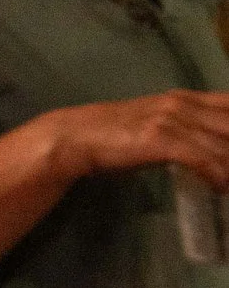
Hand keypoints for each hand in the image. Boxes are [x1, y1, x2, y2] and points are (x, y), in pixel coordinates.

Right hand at [45, 91, 228, 190]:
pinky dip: (218, 176)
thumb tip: (213, 149)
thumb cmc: (115, 134)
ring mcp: (171, 120)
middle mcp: (182, 104)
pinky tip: (221, 188)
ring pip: (223, 145)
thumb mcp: (157, 124)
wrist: (75, 137)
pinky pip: (202, 160)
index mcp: (184, 98)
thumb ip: (186, 129)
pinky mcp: (160, 139)